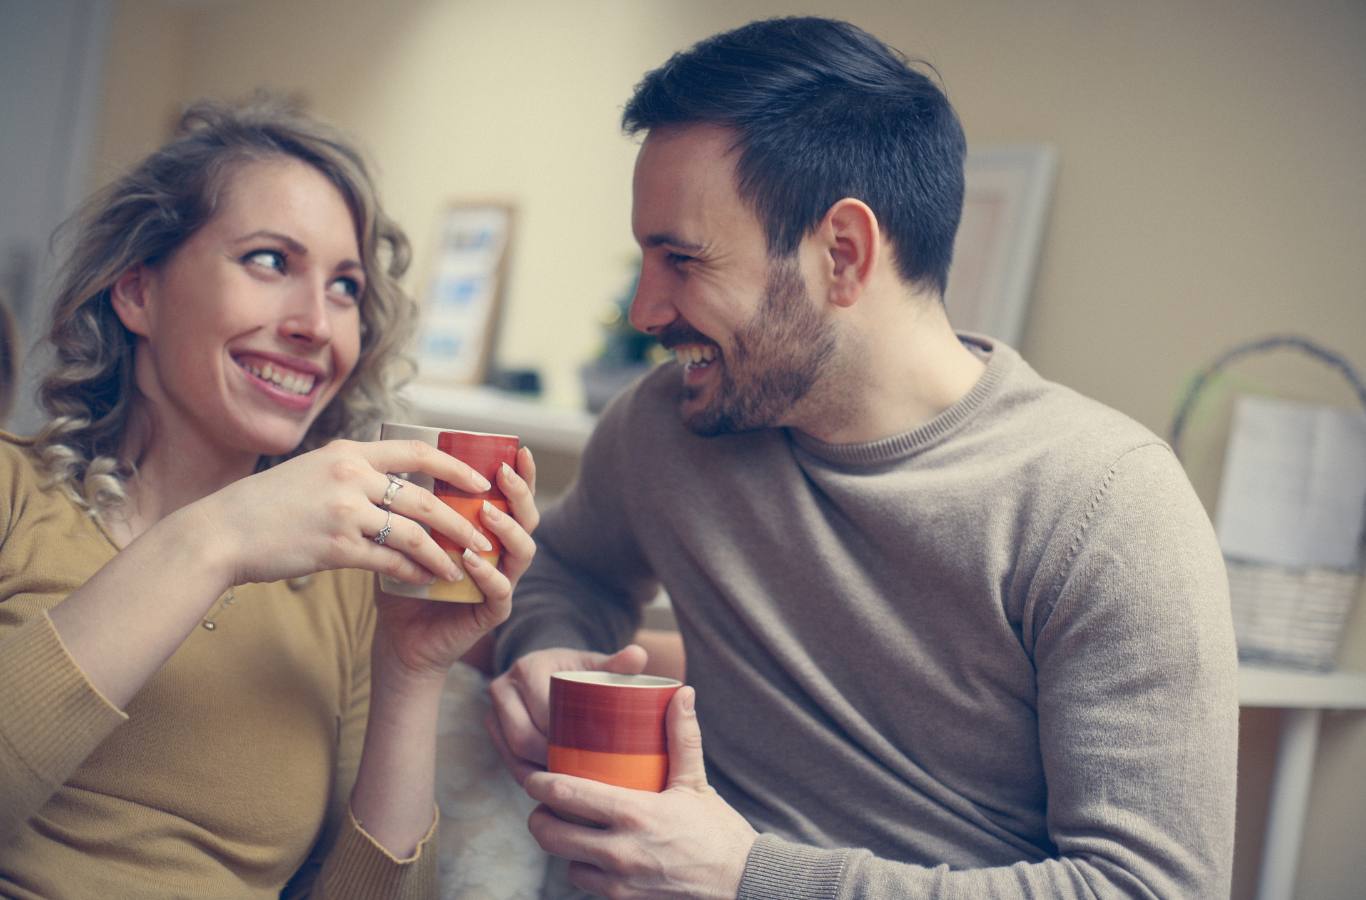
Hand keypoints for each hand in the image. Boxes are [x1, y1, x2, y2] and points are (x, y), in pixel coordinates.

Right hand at [205, 437, 505, 586]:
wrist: (220, 533)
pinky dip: (412, 570)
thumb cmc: (265, 505)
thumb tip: (391, 482)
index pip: (416, 451)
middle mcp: (349, 476)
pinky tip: (426, 580)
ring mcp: (343, 511)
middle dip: (459, 519)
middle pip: (423, 497)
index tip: (481, 481)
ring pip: (412, 532)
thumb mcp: (312, 471)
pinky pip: (388, 560)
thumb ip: (352, 472)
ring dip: (442, 552)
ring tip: (461, 566)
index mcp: (347, 452)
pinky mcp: (335, 547)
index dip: (455, 467)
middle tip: (484, 535)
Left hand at [373, 446, 539, 679]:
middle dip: (520, 494)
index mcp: (489, 534)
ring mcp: (502, 583)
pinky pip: (501, 589)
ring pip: (524, 551)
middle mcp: (503, 556)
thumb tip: (400, 462)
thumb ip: (413, 508)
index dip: (522, 475)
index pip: (513, 499)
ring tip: (486, 512)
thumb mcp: (408, 539)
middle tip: (504, 475)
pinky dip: (488, 572)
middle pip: (528, 519)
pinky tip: (470, 558)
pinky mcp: (493, 611)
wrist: (400, 640)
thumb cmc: (405, 586)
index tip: (517, 450)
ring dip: (507, 529)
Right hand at [486, 644, 648, 784]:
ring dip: (538, 774)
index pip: (543, 713)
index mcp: (528, 668)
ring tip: (569, 788)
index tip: (591, 758)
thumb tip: (638, 656)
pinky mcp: (493, 729)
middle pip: (523, 737)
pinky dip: (529, 775)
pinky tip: (553, 787)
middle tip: (581, 779)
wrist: (552, 669)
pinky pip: (507, 760)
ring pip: (511, 754)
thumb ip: (618, 662)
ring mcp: (493, 710)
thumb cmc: (580, 671)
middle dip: (550, 761)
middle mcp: (503, 687)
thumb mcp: (597, 665)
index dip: (564, 740)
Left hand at [524, 687, 756, 898]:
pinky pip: (584, 882)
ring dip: (561, 843)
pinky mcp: (623, 899)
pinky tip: (591, 850)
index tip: (534, 775)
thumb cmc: (718, 830)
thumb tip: (681, 692)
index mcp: (635, 813)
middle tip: (545, 801)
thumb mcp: (696, 781)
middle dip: (540, 815)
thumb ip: (683, 736)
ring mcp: (619, 880)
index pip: (569, 795)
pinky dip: (582, 866)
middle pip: (551, 833)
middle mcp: (620, 850)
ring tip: (568, 824)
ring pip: (564, 860)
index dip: (541, 784)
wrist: (739, 882)